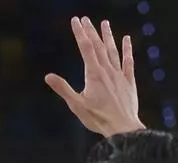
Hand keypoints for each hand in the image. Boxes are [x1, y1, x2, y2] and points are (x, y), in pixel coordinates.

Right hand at [45, 17, 143, 137]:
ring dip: (108, 36)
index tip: (75, 20)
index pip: (85, 48)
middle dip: (91, 32)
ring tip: (104, 23)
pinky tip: (127, 39)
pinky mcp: (129, 82)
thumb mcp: (77, 105)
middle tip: (86, 19)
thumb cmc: (98, 118)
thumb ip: (63, 89)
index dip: (80, 33)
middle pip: (98, 46)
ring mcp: (119, 75)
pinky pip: (128, 62)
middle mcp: (107, 71)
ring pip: (113, 51)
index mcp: (94, 74)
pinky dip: (127, 50)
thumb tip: (48, 76)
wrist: (123, 128)